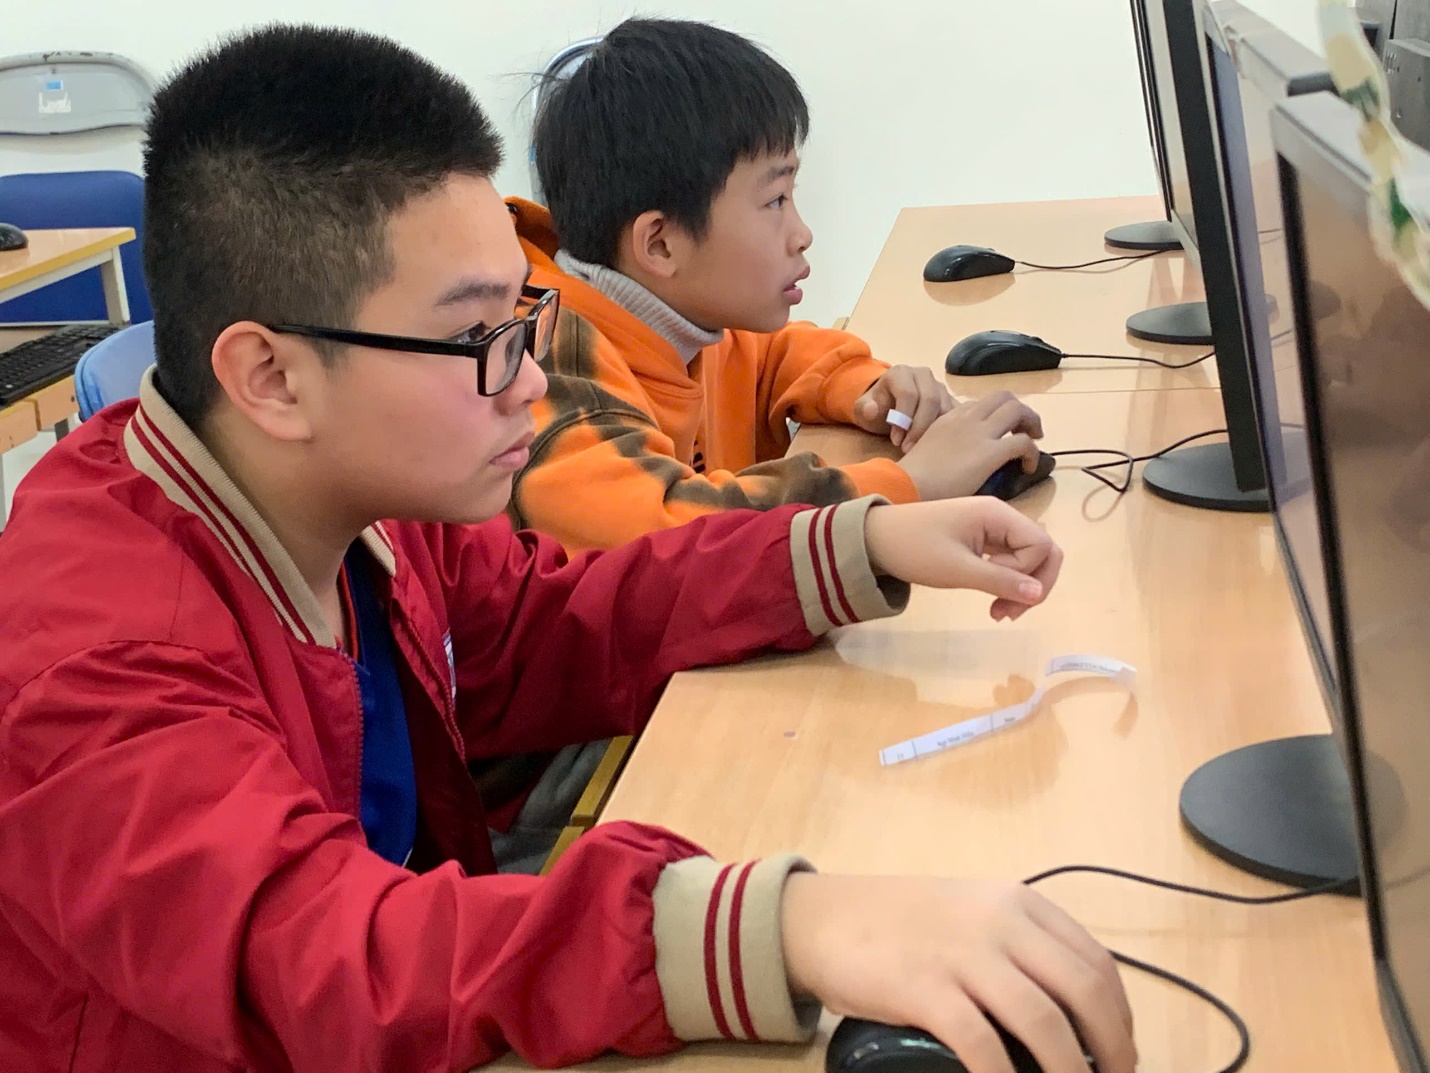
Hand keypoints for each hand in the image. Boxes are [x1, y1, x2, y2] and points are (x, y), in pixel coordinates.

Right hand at [781, 875, 1135, 1072]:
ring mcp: (963, 955)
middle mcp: (1001, 923)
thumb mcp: (970, 915)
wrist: (824, 918)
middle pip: (1085, 993)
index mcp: (1019, 903)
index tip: (1121, 1055)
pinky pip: (984, 1045)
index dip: (1122, 1018)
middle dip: (1113, 1050)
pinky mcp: (925, 989)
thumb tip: (1068, 1016)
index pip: (1095, 963)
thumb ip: (1016, 948)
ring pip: (1046, 1022)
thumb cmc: (899, 922)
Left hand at [853, 366, 956, 450]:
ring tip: (920, 449)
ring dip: (934, 431)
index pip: (908, 393)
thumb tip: (872, 410)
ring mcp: (939, 386)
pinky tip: (937, 446)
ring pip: (945, 407)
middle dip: (919, 427)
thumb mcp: (863, 408)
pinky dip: (948, 430)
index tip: (895, 440)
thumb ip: (864, 408)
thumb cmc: (877, 407)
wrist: (888, 405)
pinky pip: (956, 414)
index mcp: (901, 373)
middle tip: (908, 448)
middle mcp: (923, 375)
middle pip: (930, 399)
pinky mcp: (951, 399)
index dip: (903, 418)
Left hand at [863, 498, 1062, 620]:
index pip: (1042, 545)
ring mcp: (991, 527)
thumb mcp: (957, 569)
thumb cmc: (914, 550)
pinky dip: (1005, 580)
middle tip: (1006, 614)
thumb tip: (1038, 594)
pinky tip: (992, 599)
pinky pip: (1008, 559)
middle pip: (1042, 550)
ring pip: (1027, 558)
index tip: (998, 589)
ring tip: (997, 612)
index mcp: (998, 514)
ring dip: (1019, 586)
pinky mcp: (980, 539)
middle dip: (1033, 584)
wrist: (874, 538)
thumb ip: (1001, 580)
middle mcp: (1001, 516)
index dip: (1030, 573)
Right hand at [896, 391, 1044, 500]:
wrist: (908, 484)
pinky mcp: (990, 452)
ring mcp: (980, 433)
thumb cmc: (913, 474)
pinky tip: (1027, 467)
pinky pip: (1023, 443)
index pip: (982, 403)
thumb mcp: (927, 445)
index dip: (998, 413)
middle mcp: (967, 418)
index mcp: (950, 416)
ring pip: (1018, 411)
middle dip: (1021, 412)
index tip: (1002, 430)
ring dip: (1031, 423)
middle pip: (1005, 397)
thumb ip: (946, 441)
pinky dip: (1032, 453)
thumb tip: (960, 453)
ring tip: (1034, 442)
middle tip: (1027, 430)